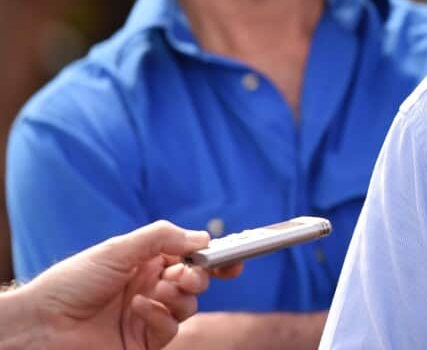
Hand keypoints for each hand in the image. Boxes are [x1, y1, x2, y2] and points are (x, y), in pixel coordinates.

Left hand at [27, 220, 241, 349]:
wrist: (42, 324)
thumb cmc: (72, 282)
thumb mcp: (118, 249)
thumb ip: (163, 238)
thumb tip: (203, 239)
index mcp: (146, 262)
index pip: (190, 257)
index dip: (214, 257)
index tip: (233, 257)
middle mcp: (151, 287)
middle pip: (196, 280)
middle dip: (199, 275)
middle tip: (186, 274)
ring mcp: (149, 315)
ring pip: (188, 306)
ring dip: (179, 295)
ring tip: (159, 291)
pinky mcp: (144, 342)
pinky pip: (170, 329)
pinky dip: (160, 316)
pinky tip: (140, 308)